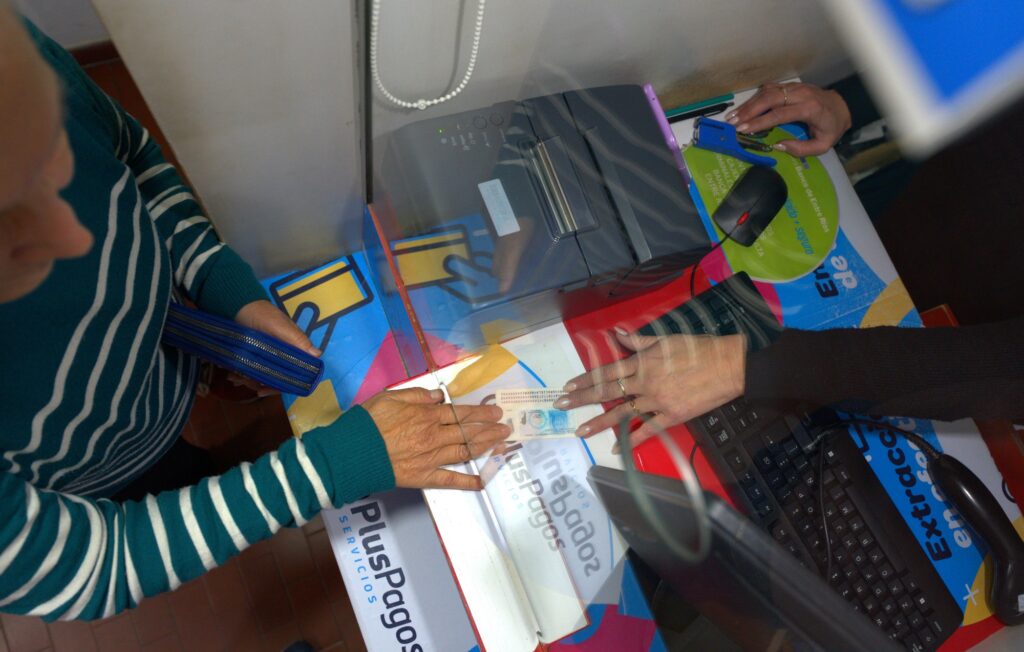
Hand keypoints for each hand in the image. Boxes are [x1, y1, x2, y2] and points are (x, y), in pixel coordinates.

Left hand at [232, 300, 319, 395]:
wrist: (239, 304)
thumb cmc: (263, 314)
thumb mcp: (281, 326)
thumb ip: (297, 340)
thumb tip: (317, 355)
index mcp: (293, 350)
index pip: (294, 374)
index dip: (283, 384)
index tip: (265, 388)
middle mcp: (282, 356)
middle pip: (276, 379)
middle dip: (260, 383)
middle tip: (244, 382)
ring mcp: (267, 356)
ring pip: (262, 376)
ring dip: (249, 380)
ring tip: (234, 377)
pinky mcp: (255, 355)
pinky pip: (251, 371)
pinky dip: (242, 375)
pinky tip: (233, 375)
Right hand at [363, 388, 509, 489]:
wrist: (352, 453)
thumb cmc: (368, 422)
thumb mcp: (391, 397)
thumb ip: (418, 395)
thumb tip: (440, 396)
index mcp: (427, 416)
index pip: (459, 413)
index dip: (480, 413)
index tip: (495, 412)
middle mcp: (434, 436)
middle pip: (467, 431)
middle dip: (489, 429)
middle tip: (506, 428)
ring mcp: (431, 458)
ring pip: (465, 451)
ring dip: (485, 447)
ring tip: (502, 444)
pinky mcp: (424, 476)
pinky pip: (450, 480)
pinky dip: (467, 482)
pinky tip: (482, 482)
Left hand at [554, 329, 746, 449]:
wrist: (728, 365)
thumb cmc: (699, 348)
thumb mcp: (666, 339)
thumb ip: (638, 340)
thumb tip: (616, 334)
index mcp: (643, 361)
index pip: (607, 371)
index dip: (586, 378)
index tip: (568, 385)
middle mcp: (645, 381)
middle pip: (608, 391)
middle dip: (582, 399)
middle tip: (561, 405)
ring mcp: (657, 401)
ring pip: (622, 412)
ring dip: (599, 422)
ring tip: (580, 431)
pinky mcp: (672, 416)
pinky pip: (648, 430)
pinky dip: (632, 439)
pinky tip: (617, 448)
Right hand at [726, 82, 851, 156]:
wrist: (842, 106)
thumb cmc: (831, 127)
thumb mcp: (822, 144)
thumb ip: (801, 149)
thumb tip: (777, 146)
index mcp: (809, 109)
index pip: (779, 114)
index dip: (760, 122)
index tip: (743, 129)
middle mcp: (801, 94)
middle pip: (769, 98)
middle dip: (749, 110)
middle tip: (732, 122)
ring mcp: (795, 87)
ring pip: (767, 92)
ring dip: (748, 104)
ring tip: (732, 116)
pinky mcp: (790, 86)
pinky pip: (769, 89)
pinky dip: (755, 98)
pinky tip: (744, 108)